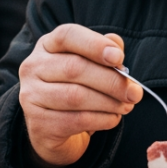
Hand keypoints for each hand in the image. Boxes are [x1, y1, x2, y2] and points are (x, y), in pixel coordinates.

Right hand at [18, 25, 141, 167]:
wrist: (53, 131)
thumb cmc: (75, 91)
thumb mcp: (90, 67)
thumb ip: (104, 53)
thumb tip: (117, 45)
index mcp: (47, 46)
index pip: (67, 36)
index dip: (94, 44)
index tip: (119, 58)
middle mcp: (33, 67)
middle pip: (75, 68)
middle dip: (111, 81)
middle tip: (135, 93)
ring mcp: (31, 96)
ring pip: (76, 96)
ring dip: (109, 103)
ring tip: (126, 107)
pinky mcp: (38, 124)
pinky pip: (76, 120)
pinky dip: (102, 120)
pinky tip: (113, 119)